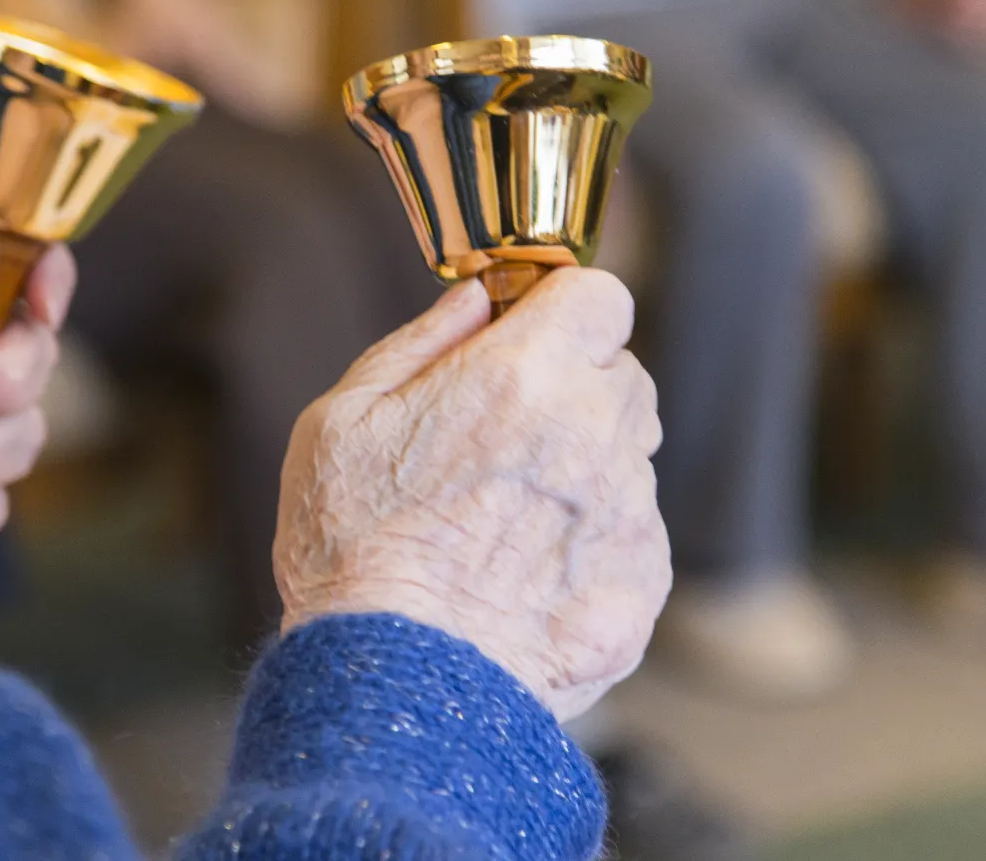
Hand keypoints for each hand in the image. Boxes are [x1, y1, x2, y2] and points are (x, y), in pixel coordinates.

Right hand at [274, 271, 669, 720]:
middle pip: (621, 374)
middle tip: (504, 434)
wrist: (394, 689)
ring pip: (629, 455)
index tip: (529, 337)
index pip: (601, 296)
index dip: (565, 310)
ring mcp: (628, 514)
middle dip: (573, 386)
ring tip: (506, 517)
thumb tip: (475, 302)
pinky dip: (592, 542)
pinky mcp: (643, 586)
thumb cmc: (351, 552)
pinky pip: (634, 534)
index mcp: (523, 378)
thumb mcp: (341, 420)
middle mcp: (593, 436)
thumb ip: (418, 344)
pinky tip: (525, 573)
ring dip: (586, 464)